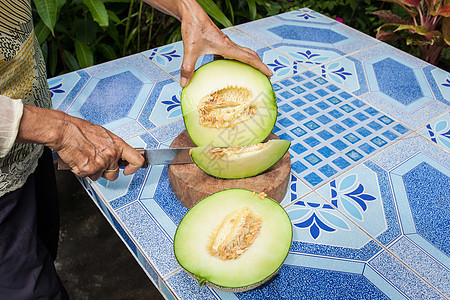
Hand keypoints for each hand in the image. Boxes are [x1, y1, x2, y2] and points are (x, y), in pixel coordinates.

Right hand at [17, 105, 143, 180]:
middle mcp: (111, 156)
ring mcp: (100, 164)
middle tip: (98, 162)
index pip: (136, 160)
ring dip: (93, 170)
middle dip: (107, 171)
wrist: (65, 131)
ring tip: (86, 157)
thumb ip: (113, 146)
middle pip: (114, 174)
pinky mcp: (88, 170)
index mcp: (118, 145)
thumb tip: (118, 154)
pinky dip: (83, 170)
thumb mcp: (104, 134)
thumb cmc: (81, 130)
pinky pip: (87, 176)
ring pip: (99, 176)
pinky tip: (80, 159)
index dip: (134, 168)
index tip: (129, 170)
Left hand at [141, 0, 272, 86]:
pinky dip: (231, 62)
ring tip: (251, 74)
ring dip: (248, 62)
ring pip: (241, 53)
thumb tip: (184, 84)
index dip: (260, 66)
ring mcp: (224, 43)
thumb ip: (187, 67)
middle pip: (250, 55)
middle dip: (259, 65)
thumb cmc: (193, 28)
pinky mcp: (218, 42)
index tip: (270, 74)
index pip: (248, 58)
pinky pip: (229, 54)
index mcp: (227, 46)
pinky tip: (224, 69)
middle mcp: (229, 44)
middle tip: (266, 75)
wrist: (191, 13)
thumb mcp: (190, 49)